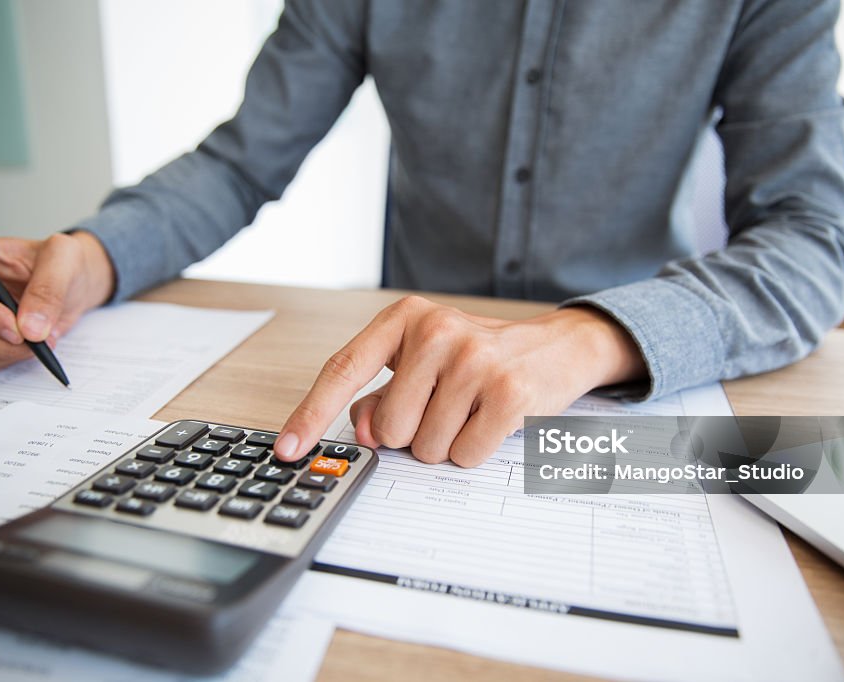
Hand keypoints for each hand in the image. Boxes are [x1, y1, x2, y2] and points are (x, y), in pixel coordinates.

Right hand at [0, 230, 114, 368]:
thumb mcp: (64, 259)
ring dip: (3, 350)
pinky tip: (25, 344)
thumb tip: (29, 327)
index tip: (15, 326)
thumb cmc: (58, 262)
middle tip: (33, 340)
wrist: (67, 284)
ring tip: (37, 340)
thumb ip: (48, 288)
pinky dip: (3, 357)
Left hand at [274, 295, 645, 466]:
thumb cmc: (479, 358)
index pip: (343, 370)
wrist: (555, 346)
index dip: (310, 415)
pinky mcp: (509, 392)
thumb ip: (379, 395)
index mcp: (405, 319)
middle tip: (443, 408)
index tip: (288, 449)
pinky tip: (491, 421)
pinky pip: (464, 456)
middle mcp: (437, 331)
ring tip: (470, 411)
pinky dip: (474, 451)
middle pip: (388, 428)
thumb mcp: (422, 363)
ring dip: (445, 444)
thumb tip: (359, 430)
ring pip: (427, 447)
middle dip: (411, 435)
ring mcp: (474, 360)